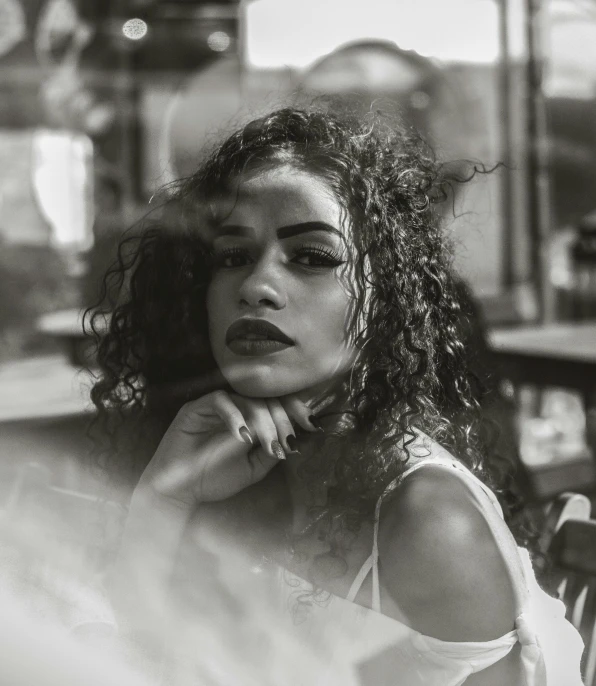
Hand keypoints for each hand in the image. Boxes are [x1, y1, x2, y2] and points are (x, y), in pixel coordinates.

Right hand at [137, 390, 317, 509]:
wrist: (180, 491)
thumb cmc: (214, 478)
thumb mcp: (253, 468)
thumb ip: (271, 451)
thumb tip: (295, 438)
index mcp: (250, 418)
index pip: (276, 404)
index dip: (294, 410)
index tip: (310, 425)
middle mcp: (235, 408)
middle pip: (266, 399)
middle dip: (280, 417)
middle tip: (285, 439)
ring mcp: (216, 406)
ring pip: (246, 399)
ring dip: (261, 419)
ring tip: (265, 442)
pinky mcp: (196, 408)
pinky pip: (220, 401)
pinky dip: (234, 416)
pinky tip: (241, 436)